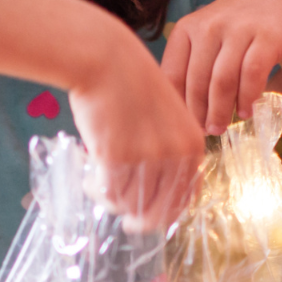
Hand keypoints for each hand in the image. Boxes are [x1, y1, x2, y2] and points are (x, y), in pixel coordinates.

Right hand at [67, 33, 205, 230]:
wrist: (105, 60)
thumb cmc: (131, 85)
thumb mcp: (166, 118)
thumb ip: (169, 153)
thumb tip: (158, 198)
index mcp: (192, 145)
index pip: (184, 199)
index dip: (165, 213)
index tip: (150, 215)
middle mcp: (175, 155)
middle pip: (158, 211)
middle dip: (140, 220)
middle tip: (127, 222)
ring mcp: (147, 157)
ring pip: (129, 204)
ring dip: (112, 200)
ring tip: (99, 183)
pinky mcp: (117, 158)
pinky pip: (108, 193)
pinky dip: (96, 190)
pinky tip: (89, 177)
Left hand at [161, 0, 281, 135]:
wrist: (274, 4)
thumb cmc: (230, 34)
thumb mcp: (203, 43)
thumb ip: (187, 71)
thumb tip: (174, 118)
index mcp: (186, 29)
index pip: (173, 76)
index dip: (177, 106)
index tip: (184, 126)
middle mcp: (209, 26)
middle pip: (198, 82)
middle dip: (199, 114)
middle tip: (206, 132)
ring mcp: (238, 28)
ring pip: (223, 80)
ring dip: (221, 110)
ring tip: (222, 127)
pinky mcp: (266, 36)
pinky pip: (253, 73)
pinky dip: (248, 97)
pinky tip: (246, 111)